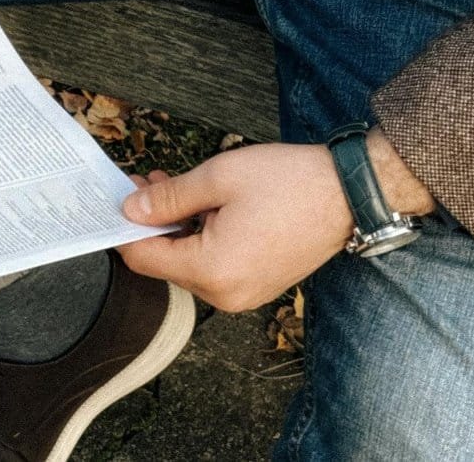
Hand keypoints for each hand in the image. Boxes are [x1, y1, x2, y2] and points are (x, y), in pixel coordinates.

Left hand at [117, 128, 434, 311]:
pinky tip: (204, 207)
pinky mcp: (256, 287)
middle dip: (153, 222)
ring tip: (176, 186)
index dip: (126, 226)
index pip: (144, 258)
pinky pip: (214, 267)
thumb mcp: (218, 178)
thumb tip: (130, 210)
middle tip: (149, 180)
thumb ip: (168, 198)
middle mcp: (225, 295)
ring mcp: (243, 295)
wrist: (351, 193)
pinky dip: (202, 239)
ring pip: (188, 264)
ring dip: (177, 227)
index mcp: (212, 270)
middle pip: (165, 262)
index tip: (122, 194)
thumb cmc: (289, 181)